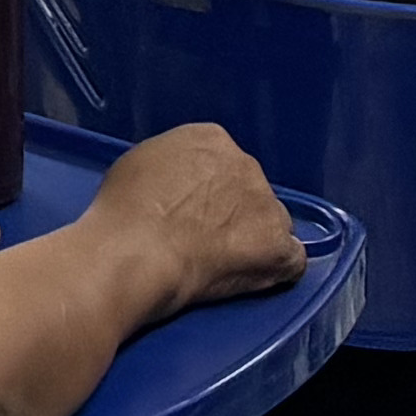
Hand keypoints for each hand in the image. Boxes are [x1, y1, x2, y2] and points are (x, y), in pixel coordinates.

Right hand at [79, 122, 304, 307]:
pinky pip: (291, 258)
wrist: (136, 251)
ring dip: (254, 238)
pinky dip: (276, 269)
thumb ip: (172, 168)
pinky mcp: (279, 247)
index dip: (207, 191)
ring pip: (272, 222)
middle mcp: (246, 164)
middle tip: (202, 238)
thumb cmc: (124, 210)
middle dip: (233, 212)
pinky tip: (251, 276)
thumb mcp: (140, 164)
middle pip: (249, 190)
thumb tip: (179, 187)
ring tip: (222, 262)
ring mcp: (268, 205)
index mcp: (211, 139)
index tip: (191, 210)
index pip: (221, 163)